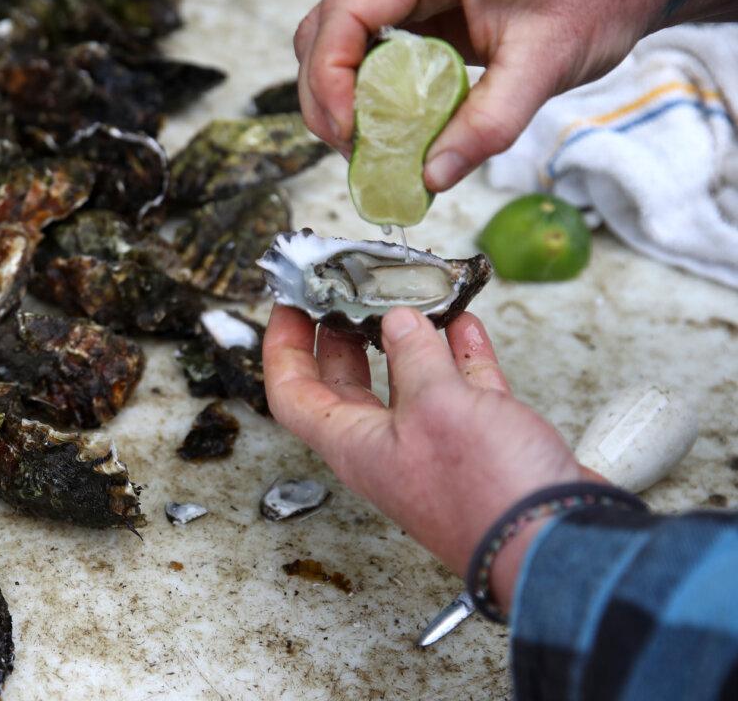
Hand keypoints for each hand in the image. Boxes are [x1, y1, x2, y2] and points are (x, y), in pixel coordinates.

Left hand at [263, 305, 601, 611]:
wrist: (555, 543)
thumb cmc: (486, 493)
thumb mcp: (437, 405)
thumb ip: (413, 357)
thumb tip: (398, 322)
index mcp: (355, 443)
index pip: (294, 392)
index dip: (283, 346)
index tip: (289, 304)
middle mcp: (387, 446)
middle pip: (346, 385)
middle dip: (342, 337)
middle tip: (341, 295)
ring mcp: (434, 447)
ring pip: (408, 383)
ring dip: (407, 340)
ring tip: (406, 299)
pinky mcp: (481, 446)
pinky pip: (460, 391)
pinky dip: (459, 356)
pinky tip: (463, 326)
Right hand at [294, 0, 709, 189]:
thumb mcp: (545, 61)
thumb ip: (489, 121)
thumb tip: (434, 177)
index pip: (345, 13)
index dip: (331, 76)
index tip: (351, 132)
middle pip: (323, 32)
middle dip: (326, 96)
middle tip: (355, 151)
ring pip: (337, 46)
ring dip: (341, 100)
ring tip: (371, 147)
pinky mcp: (419, 24)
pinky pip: (371, 59)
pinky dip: (370, 100)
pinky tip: (392, 133)